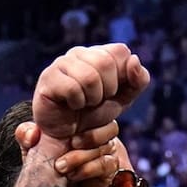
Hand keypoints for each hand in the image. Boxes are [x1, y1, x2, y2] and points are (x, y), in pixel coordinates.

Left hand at [15, 121, 119, 186]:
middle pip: (109, 127)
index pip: (95, 110)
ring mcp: (106, 151)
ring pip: (104, 147)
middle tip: (69, 146)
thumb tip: (32, 133)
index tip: (67, 129)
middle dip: (89, 137)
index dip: (86, 116)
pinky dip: (88, 169)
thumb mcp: (32, 147)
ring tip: (62, 167)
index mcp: (83, 122)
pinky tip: (73, 175)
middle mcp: (99, 134)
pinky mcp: (110, 168)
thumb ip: (27, 135)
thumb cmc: (46, 163)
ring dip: (81, 157)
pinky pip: (105, 164)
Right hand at [33, 43, 149, 139]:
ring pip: (89, 77)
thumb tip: (134, 58)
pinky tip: (72, 105)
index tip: (114, 90)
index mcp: (99, 53)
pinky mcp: (48, 78)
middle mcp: (79, 53)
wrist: (71, 135)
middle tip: (98, 99)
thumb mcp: (124, 98)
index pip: (120, 51)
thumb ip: (138, 80)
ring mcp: (61, 63)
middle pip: (105, 62)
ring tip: (85, 103)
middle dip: (108, 89)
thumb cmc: (96, 112)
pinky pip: (72, 88)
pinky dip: (78, 103)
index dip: (123, 75)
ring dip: (93, 98)